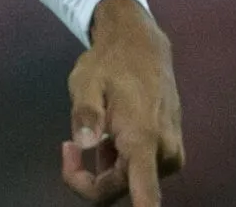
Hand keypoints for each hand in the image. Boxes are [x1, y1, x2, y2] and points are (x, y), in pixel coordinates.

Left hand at [61, 0, 183, 204]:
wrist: (143, 44)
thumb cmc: (111, 62)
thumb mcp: (86, 81)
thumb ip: (85, 113)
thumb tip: (84, 144)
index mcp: (143, 139)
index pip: (145, 195)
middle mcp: (163, 154)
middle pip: (120, 191)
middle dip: (87, 180)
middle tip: (65, 146)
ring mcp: (170, 154)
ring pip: (128, 184)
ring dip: (104, 169)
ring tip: (91, 132)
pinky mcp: (170, 152)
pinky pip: (139, 173)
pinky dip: (118, 163)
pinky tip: (108, 135)